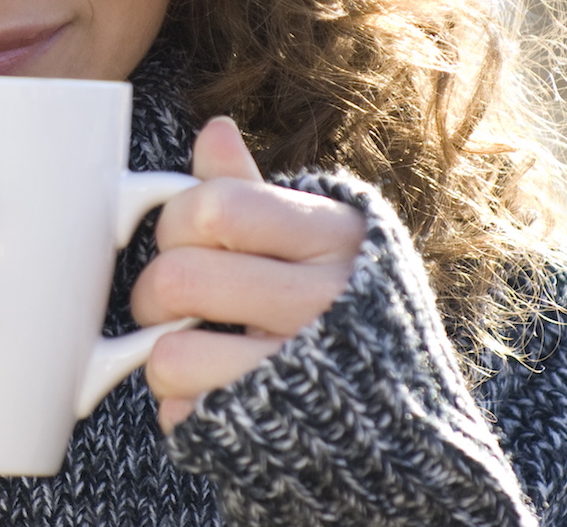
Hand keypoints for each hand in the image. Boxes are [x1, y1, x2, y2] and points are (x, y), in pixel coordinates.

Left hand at [132, 116, 365, 431]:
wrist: (414, 432)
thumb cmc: (350, 316)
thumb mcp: (322, 242)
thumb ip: (256, 192)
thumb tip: (213, 131)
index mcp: (336, 238)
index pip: (218, 205)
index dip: (176, 221)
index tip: (180, 240)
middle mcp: (326, 302)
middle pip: (181, 276)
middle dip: (152, 292)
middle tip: (167, 303)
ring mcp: (302, 373)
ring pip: (171, 352)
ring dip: (163, 356)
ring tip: (192, 350)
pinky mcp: (273, 435)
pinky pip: (183, 412)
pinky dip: (184, 406)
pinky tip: (216, 396)